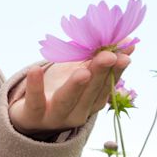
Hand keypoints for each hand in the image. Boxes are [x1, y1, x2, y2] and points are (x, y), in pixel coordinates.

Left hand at [8, 44, 134, 136]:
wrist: (30, 114)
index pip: (106, 86)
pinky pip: (35, 101)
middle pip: (90, 92)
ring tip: (83, 72)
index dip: (116, 70)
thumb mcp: (79, 71)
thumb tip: (125, 39)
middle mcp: (78, 113)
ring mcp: (55, 116)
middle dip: (100, 73)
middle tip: (108, 55)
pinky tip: (35, 69)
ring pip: (66, 101)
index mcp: (92, 103)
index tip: (125, 54)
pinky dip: (35, 86)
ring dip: (75, 86)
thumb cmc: (59, 88)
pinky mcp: (33, 115)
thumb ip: (98, 57)